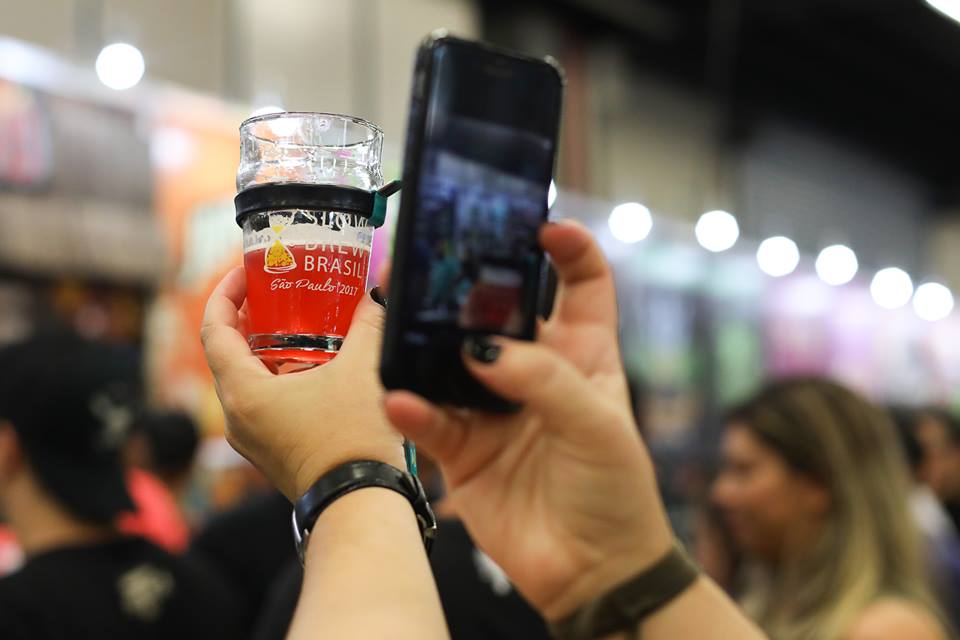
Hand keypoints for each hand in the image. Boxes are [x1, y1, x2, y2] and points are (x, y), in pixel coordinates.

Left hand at [201, 267, 403, 499]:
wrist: (361, 504)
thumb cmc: (353, 440)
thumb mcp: (363, 369)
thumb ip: (368, 323)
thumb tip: (376, 292)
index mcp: (243, 392)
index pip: (213, 329)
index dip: (225, 293)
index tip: (246, 271)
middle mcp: (238, 417)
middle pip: (227, 354)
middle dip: (248, 317)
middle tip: (276, 291)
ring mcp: (253, 440)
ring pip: (246, 381)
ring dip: (266, 349)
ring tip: (299, 324)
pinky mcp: (272, 453)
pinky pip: (263, 404)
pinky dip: (278, 377)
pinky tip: (315, 367)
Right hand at [384, 221, 673, 620]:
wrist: (592, 572)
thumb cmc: (616, 491)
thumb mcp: (598, 425)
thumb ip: (544, 380)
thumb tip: (480, 350)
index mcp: (583, 354)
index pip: (581, 285)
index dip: (568, 249)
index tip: (542, 226)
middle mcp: (534, 372)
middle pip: (497, 313)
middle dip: (468, 285)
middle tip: (434, 260)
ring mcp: (493, 408)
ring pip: (449, 360)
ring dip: (424, 341)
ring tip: (397, 316)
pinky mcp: (462, 449)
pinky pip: (429, 419)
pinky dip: (411, 408)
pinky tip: (399, 399)